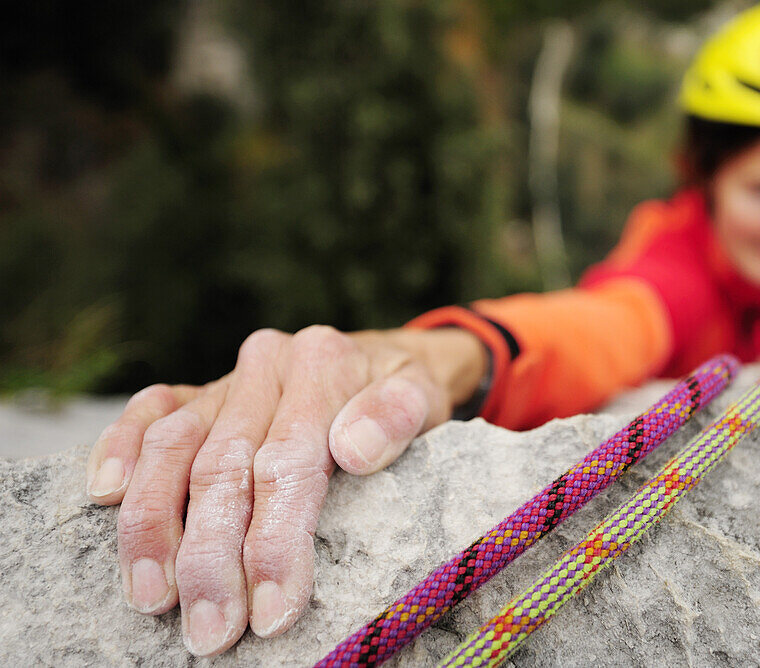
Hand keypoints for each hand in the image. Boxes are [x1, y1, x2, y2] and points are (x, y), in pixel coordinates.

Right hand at [85, 325, 485, 655]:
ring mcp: (228, 380)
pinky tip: (104, 496)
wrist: (386, 357)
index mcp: (322, 364)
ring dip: (154, 527)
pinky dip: (118, 448)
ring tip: (154, 598)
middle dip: (213, 558)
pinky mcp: (200, 392)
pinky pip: (148, 411)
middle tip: (212, 632)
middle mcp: (267, 367)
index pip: (289, 462)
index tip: (275, 611)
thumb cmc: (404, 391)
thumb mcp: (424, 394)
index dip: (277, 542)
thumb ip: (399, 414)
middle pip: (223, 467)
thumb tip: (354, 447)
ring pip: (172, 447)